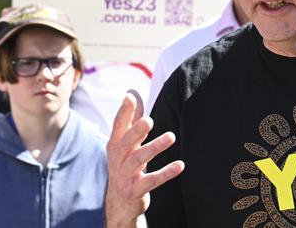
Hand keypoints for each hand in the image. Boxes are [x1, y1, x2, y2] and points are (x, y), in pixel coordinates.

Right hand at [105, 90, 184, 227]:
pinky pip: (151, 181)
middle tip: (150, 120)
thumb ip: (130, 119)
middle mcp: (117, 159)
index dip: (124, 111)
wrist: (119, 202)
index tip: (130, 96)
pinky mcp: (135, 190)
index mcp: (115, 145)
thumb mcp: (126, 143)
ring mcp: (125, 175)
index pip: (118, 125)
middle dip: (136, 131)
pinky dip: (165, 173)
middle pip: (125, 142)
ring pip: (138, 159)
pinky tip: (180, 165)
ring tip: (171, 137)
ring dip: (154, 147)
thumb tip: (131, 92)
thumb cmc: (126, 164)